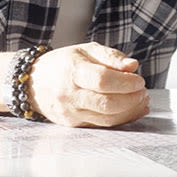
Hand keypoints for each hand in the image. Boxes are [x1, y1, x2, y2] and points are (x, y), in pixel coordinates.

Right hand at [27, 42, 149, 126]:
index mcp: (73, 71)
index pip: (103, 80)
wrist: (33, 83)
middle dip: (132, 99)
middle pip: (107, 103)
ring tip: (142, 100)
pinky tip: (133, 110)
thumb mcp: (86, 50)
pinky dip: (121, 119)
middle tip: (143, 91)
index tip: (139, 80)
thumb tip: (132, 66)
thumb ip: (111, 57)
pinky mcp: (72, 124)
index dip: (126, 82)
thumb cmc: (64, 64)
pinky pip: (102, 125)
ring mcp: (70, 112)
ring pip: (107, 118)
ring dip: (130, 111)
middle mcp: (69, 94)